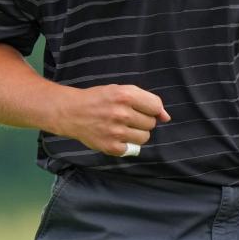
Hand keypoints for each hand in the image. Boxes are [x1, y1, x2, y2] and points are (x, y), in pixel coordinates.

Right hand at [51, 84, 169, 156]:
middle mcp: (121, 113)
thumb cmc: (99, 99)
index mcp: (125, 95)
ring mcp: (116, 132)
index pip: (155, 107)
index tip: (140, 109)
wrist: (71, 112)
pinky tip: (115, 136)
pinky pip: (133, 148)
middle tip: (126, 117)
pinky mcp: (111, 147)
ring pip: (144, 137)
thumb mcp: (122, 90)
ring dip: (137, 133)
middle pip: (151, 123)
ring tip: (122, 127)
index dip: (151, 109)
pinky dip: (127, 144)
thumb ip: (146, 100)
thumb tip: (166, 117)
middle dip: (142, 120)